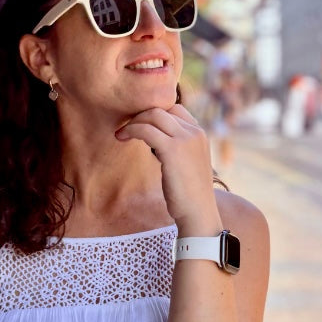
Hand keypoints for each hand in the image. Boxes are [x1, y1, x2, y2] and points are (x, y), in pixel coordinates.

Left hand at [115, 105, 220, 233]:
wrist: (198, 212)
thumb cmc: (190, 194)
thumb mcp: (188, 163)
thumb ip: (178, 148)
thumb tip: (155, 141)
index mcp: (200, 134)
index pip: (175, 109)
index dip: (154, 114)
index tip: (139, 125)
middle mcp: (195, 132)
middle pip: (162, 109)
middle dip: (141, 115)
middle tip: (126, 128)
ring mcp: (186, 139)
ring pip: (153, 115)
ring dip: (134, 122)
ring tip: (121, 134)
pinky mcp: (173, 150)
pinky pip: (146, 130)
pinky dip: (132, 130)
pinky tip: (122, 138)